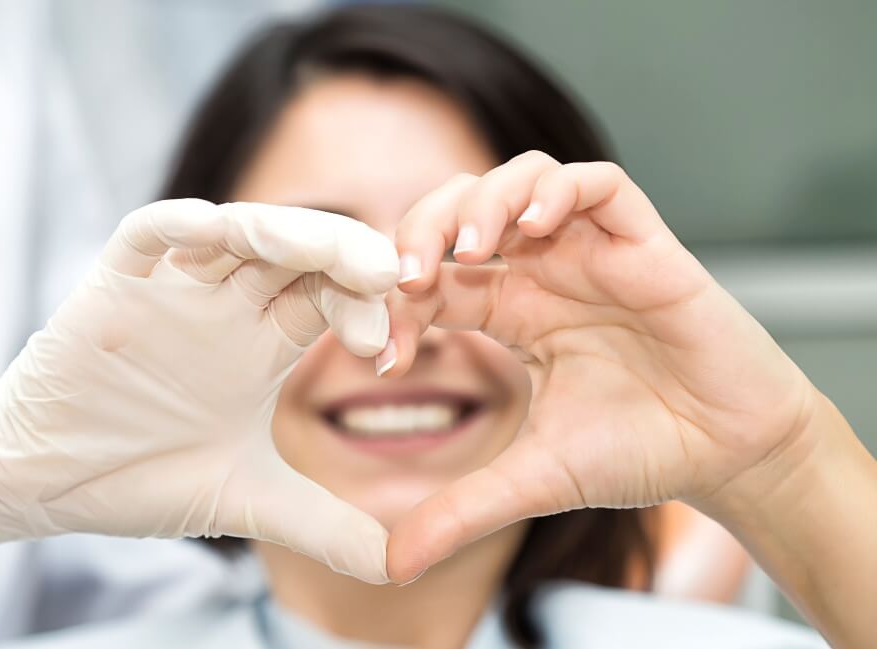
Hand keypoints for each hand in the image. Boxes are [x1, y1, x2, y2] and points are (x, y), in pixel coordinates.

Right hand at [0, 199, 397, 583]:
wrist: (45, 481)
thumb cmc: (139, 477)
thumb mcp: (247, 502)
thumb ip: (324, 528)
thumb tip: (401, 569)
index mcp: (262, 342)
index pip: (330, 297)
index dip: (366, 308)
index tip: (388, 347)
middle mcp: (225, 305)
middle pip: (297, 253)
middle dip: (343, 255)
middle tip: (387, 275)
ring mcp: (170, 289)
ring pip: (234, 232)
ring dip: (282, 231)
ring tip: (327, 250)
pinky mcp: (112, 285)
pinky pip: (146, 236)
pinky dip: (178, 226)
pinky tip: (213, 230)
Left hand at [381, 152, 821, 582]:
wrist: (728, 454)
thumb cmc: (639, 451)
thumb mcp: (532, 480)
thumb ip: (462, 510)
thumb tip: (393, 569)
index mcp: (509, 312)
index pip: (431, 278)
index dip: (395, 301)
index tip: (384, 353)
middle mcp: (543, 272)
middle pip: (461, 210)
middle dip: (421, 229)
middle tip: (406, 275)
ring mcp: (591, 252)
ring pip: (521, 179)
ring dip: (483, 202)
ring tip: (467, 251)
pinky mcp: (644, 243)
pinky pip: (598, 183)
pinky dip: (557, 190)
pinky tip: (534, 227)